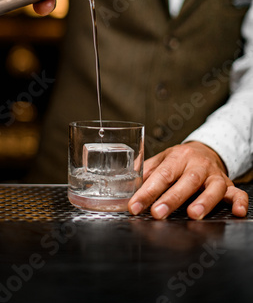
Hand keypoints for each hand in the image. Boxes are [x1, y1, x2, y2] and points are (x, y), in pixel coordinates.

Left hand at [128, 141, 248, 219]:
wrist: (206, 150)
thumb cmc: (180, 159)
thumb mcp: (162, 159)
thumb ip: (146, 171)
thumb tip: (126, 184)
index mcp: (178, 157)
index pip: (161, 174)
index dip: (147, 191)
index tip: (134, 206)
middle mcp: (197, 165)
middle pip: (186, 181)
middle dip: (171, 198)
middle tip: (157, 213)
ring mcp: (214, 175)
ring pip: (213, 187)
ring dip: (204, 201)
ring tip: (192, 215)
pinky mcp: (229, 184)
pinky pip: (237, 192)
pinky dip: (239, 201)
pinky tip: (237, 211)